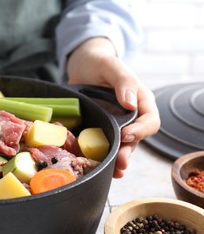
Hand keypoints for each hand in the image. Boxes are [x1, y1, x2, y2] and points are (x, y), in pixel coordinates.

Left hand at [67, 37, 159, 177]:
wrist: (83, 66)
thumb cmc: (99, 63)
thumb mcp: (111, 66)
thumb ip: (122, 81)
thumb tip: (130, 103)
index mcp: (141, 101)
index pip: (150, 121)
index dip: (140, 131)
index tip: (127, 135)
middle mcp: (131, 116)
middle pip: (136, 140)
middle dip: (128, 152)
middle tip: (120, 163)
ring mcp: (116, 124)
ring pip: (121, 147)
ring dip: (117, 160)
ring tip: (112, 171)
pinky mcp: (101, 129)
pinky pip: (105, 145)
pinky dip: (103, 157)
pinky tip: (100, 167)